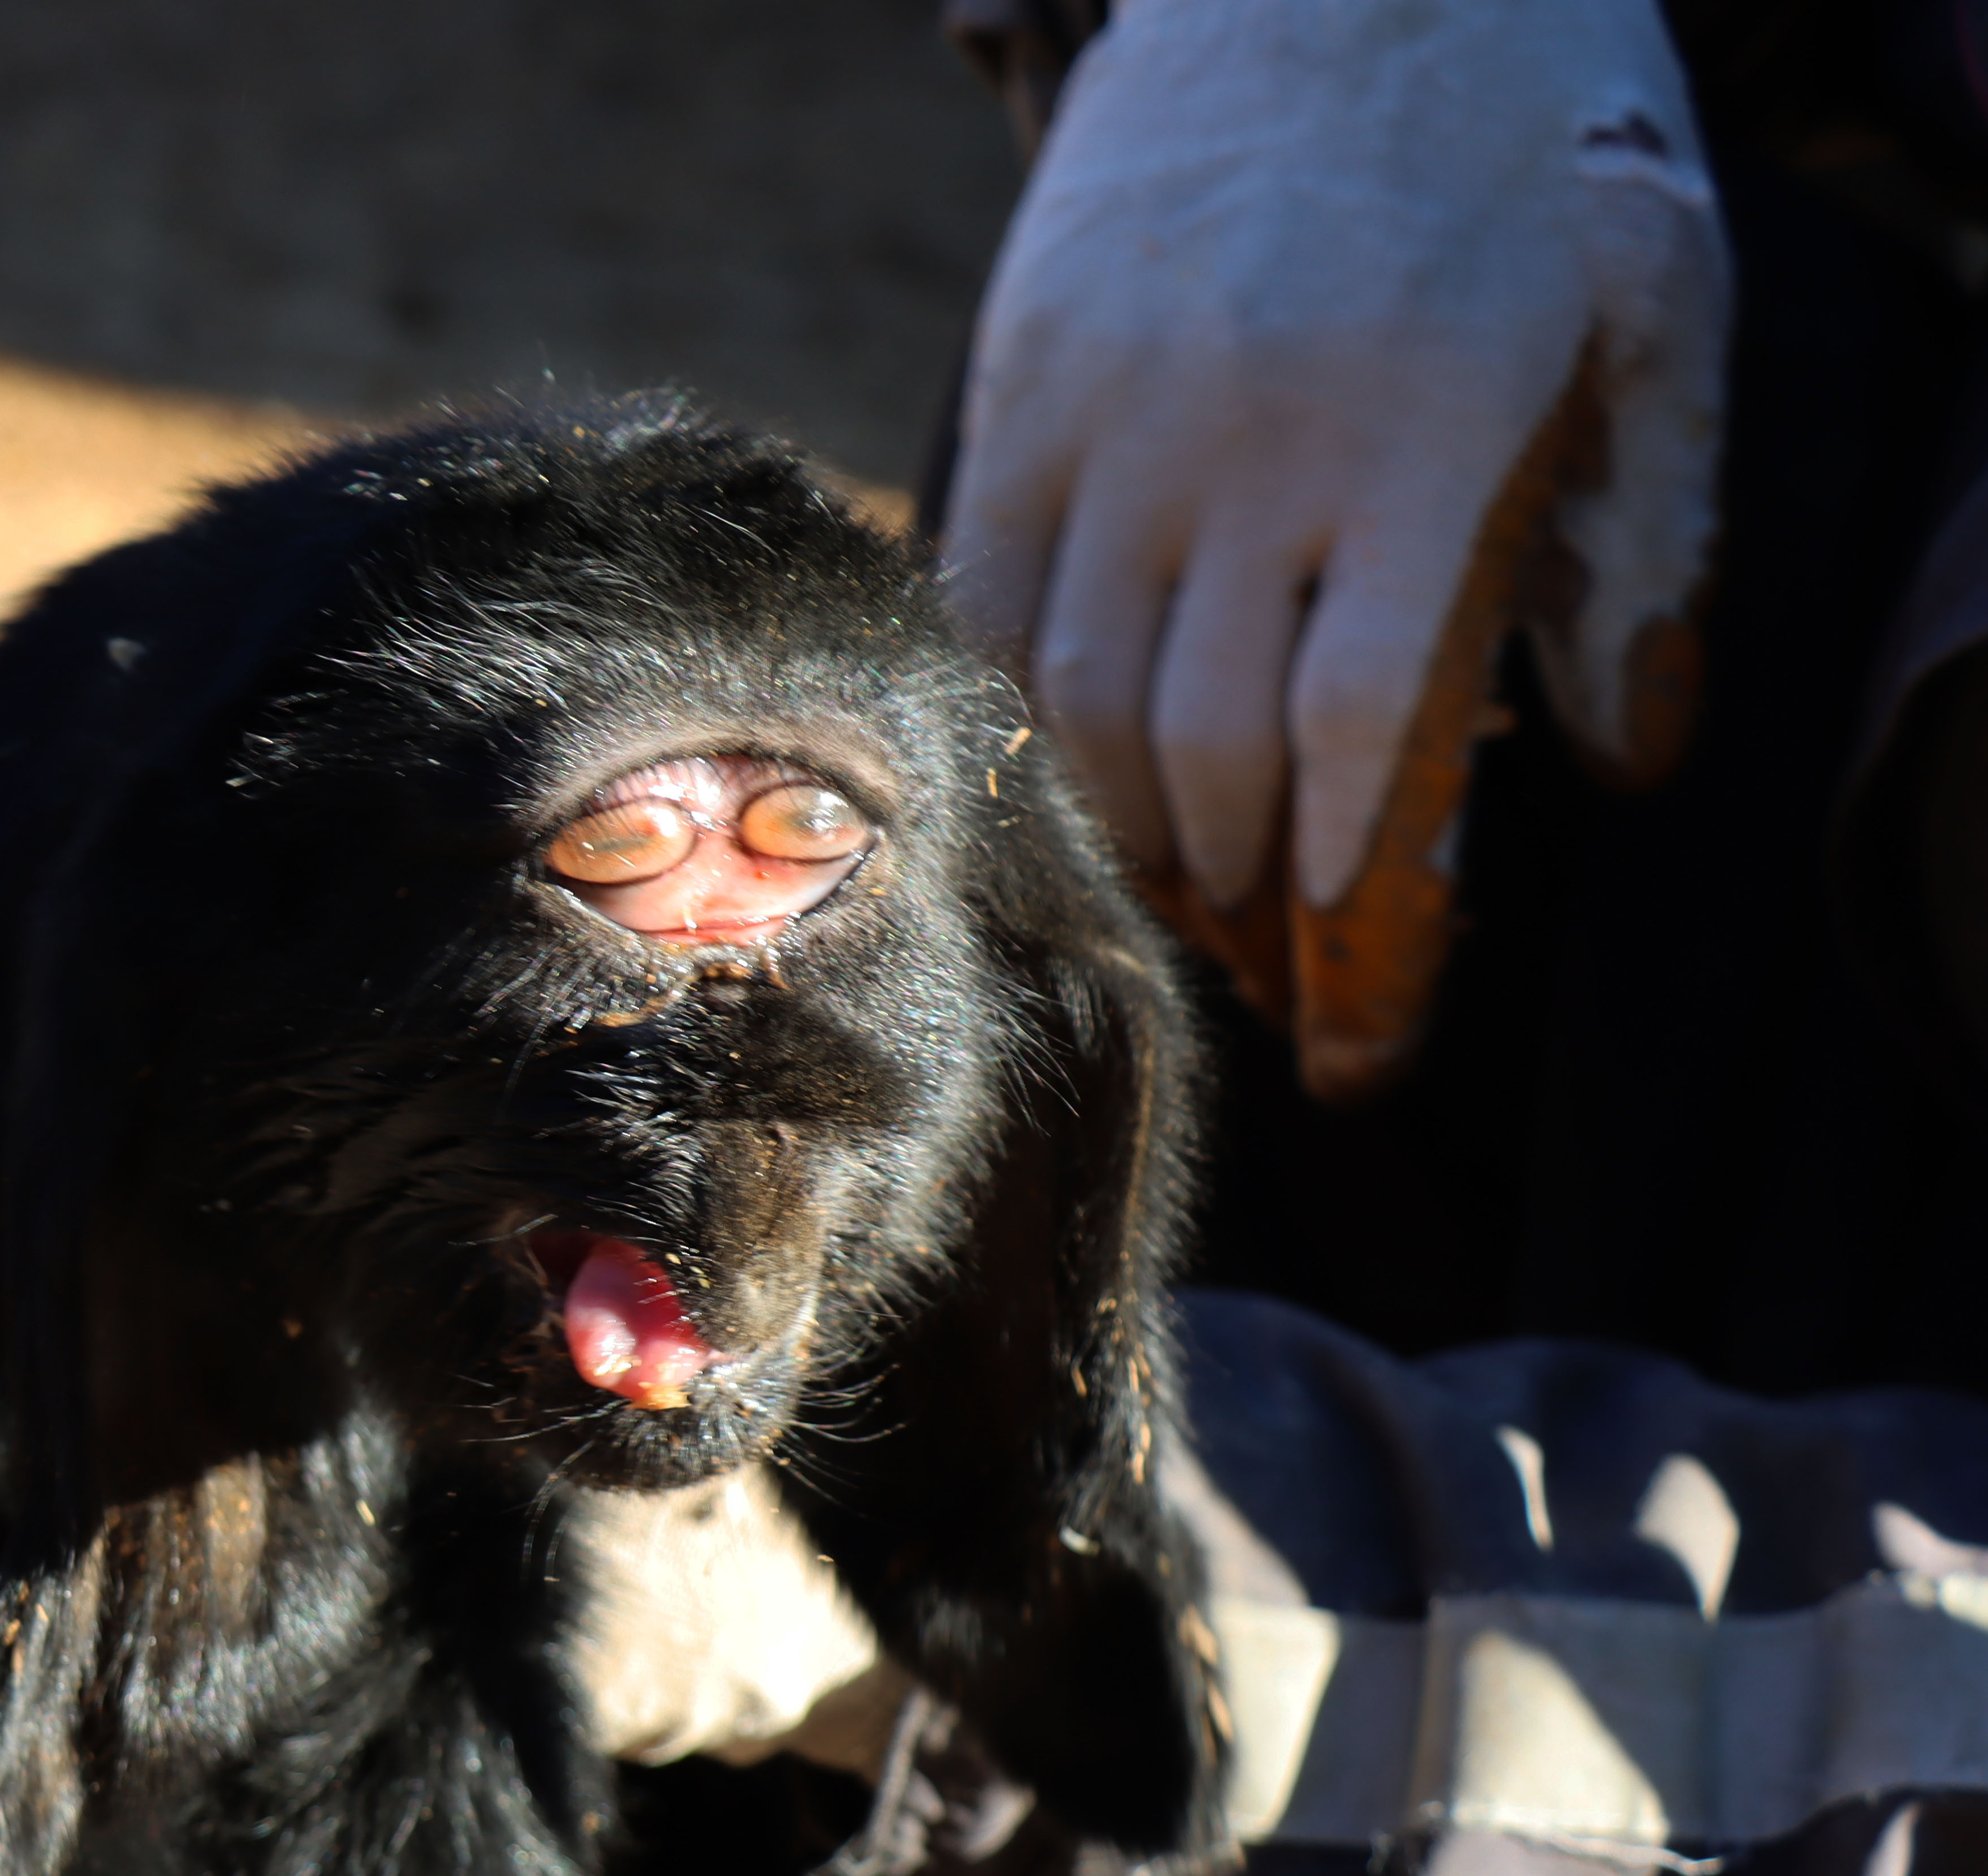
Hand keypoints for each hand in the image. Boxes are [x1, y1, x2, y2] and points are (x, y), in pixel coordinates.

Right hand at [939, 0, 1727, 1096]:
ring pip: (1077, 685)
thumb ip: (1650, 537)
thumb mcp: (1661, 308)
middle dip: (1226, 876)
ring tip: (1172, 866)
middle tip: (1253, 939)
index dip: (1341, 874)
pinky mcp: (1028, 374)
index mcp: (1423, 431)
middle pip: (1202, 737)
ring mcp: (1118, 408)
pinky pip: (986, 587)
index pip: (1352, 721)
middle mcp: (1250, 437)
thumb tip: (1618, 761)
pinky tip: (1066, 748)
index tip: (1340, 968)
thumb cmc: (1536, 136)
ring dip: (1119, 811)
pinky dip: (1015, 699)